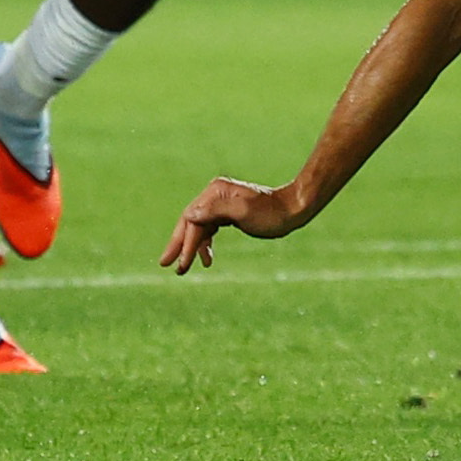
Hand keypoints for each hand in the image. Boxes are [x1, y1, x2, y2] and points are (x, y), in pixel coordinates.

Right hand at [162, 177, 303, 271]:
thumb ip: (216, 211)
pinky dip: (205, 243)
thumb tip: (189, 214)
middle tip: (165, 264)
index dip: (183, 242)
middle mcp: (215, 194)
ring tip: (184, 269)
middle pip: (191, 222)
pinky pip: (210, 229)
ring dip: (192, 247)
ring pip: (199, 228)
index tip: (179, 263)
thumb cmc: (272, 212)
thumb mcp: (244, 212)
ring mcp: (221, 203)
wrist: (294, 209)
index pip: (192, 218)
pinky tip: (206, 258)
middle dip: (179, 245)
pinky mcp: (228, 213)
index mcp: (216, 191)